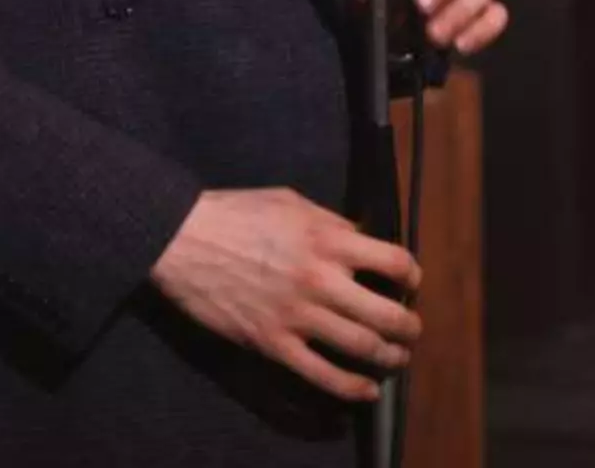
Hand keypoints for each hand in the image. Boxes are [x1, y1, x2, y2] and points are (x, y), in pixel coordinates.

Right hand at [149, 187, 423, 401]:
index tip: (411, 283)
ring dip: (390, 357)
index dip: (411, 275)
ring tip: (396, 358)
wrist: (182, 239)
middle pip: (387, 313)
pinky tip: (367, 391)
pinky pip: (321, 375)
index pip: (394, 261)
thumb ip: (331, 223)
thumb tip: (362, 240)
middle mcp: (320, 279)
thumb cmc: (235, 213)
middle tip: (412, 330)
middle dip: (409, 327)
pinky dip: (351, 389)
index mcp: (328, 239)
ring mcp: (297, 315)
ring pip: (362, 348)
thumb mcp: (291, 202)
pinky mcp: (273, 343)